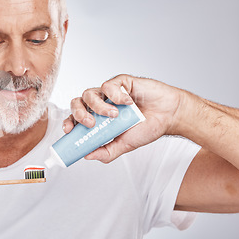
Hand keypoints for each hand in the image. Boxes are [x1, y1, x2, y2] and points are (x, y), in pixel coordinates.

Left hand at [63, 74, 185, 162]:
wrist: (169, 116)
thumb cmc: (147, 128)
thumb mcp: (125, 145)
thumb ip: (107, 152)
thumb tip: (87, 155)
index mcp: (98, 118)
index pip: (76, 118)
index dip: (69, 121)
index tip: (69, 130)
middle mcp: (100, 104)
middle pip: (77, 103)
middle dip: (79, 113)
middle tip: (90, 123)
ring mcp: (109, 93)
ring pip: (89, 93)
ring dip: (98, 106)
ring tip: (114, 115)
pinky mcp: (120, 82)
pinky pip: (109, 85)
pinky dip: (116, 95)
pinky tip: (128, 103)